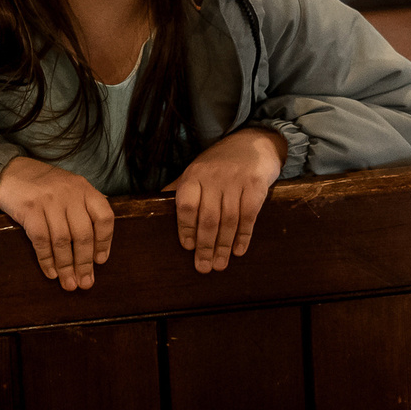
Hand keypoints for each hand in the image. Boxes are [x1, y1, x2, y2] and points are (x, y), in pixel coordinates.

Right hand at [0, 156, 112, 290]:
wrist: (11, 171)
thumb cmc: (44, 186)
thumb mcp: (70, 189)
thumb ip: (83, 210)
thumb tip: (94, 250)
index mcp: (84, 189)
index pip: (104, 217)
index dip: (105, 242)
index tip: (100, 261)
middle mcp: (69, 193)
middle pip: (83, 234)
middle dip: (85, 263)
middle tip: (85, 283)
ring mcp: (49, 201)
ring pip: (62, 241)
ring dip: (66, 266)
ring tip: (68, 284)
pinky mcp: (29, 209)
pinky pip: (41, 240)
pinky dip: (46, 260)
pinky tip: (50, 272)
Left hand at [162, 129, 284, 273]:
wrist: (253, 142)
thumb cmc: (220, 162)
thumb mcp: (197, 170)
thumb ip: (180, 189)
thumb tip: (155, 209)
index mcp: (194, 174)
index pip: (186, 204)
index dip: (186, 228)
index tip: (187, 247)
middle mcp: (213, 176)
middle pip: (207, 217)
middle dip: (205, 246)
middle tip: (203, 267)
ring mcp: (235, 180)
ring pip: (228, 219)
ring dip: (223, 246)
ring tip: (219, 265)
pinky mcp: (256, 184)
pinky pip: (249, 215)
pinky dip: (244, 235)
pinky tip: (238, 250)